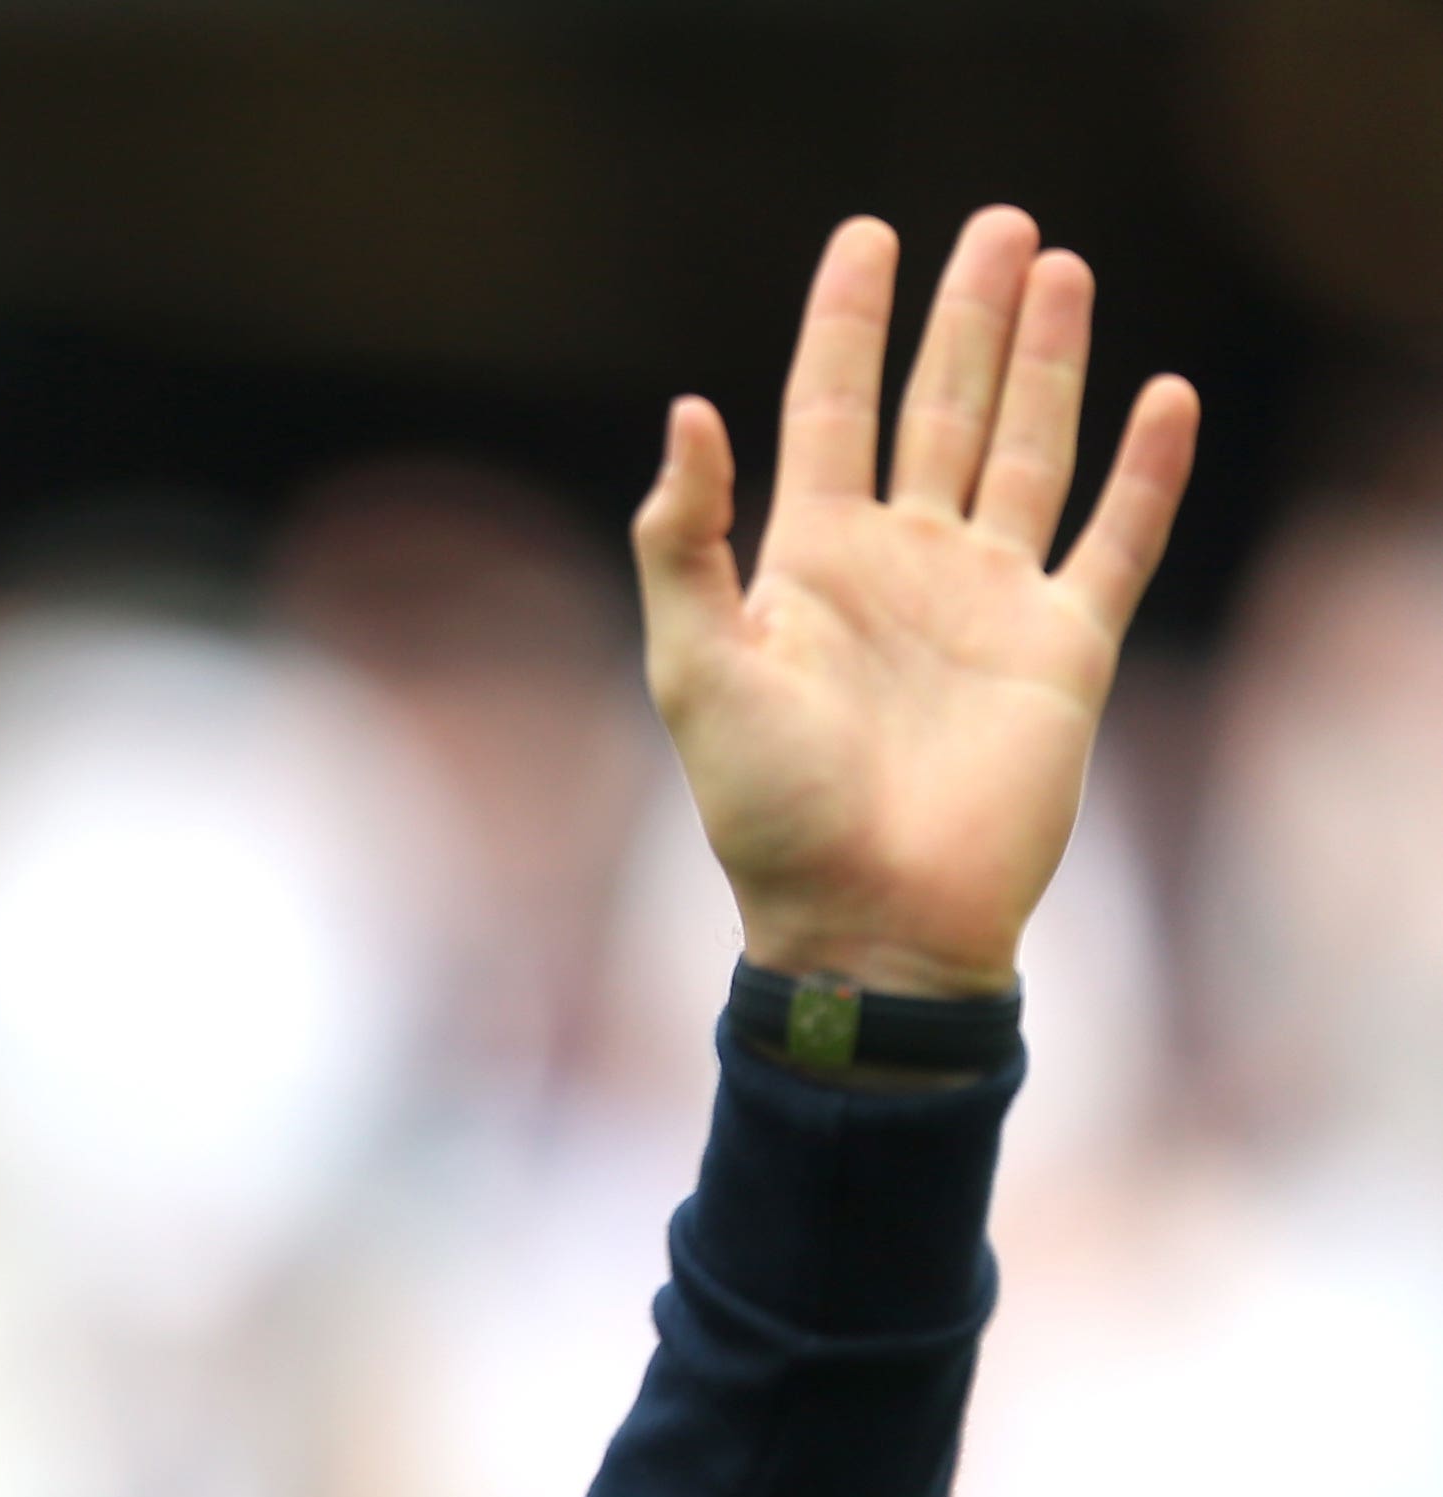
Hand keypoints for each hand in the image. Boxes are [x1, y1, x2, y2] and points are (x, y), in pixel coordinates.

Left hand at [634, 206, 1199, 996]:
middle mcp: (903, 567)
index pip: (829, 410)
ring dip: (1047, 362)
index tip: (868, 237)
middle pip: (940, 410)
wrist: (867, 919)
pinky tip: (1162, 399)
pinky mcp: (1063, 650)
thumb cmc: (769, 811)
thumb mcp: (696, 668)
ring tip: (1062, 269)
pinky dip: (1145, 473)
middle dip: (967, 319)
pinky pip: (1116, 540)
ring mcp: (987, 602)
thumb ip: (685, 543)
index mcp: (810, 563)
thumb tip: (688, 414)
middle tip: (999, 226)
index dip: (847, 323)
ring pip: (1026, 451)